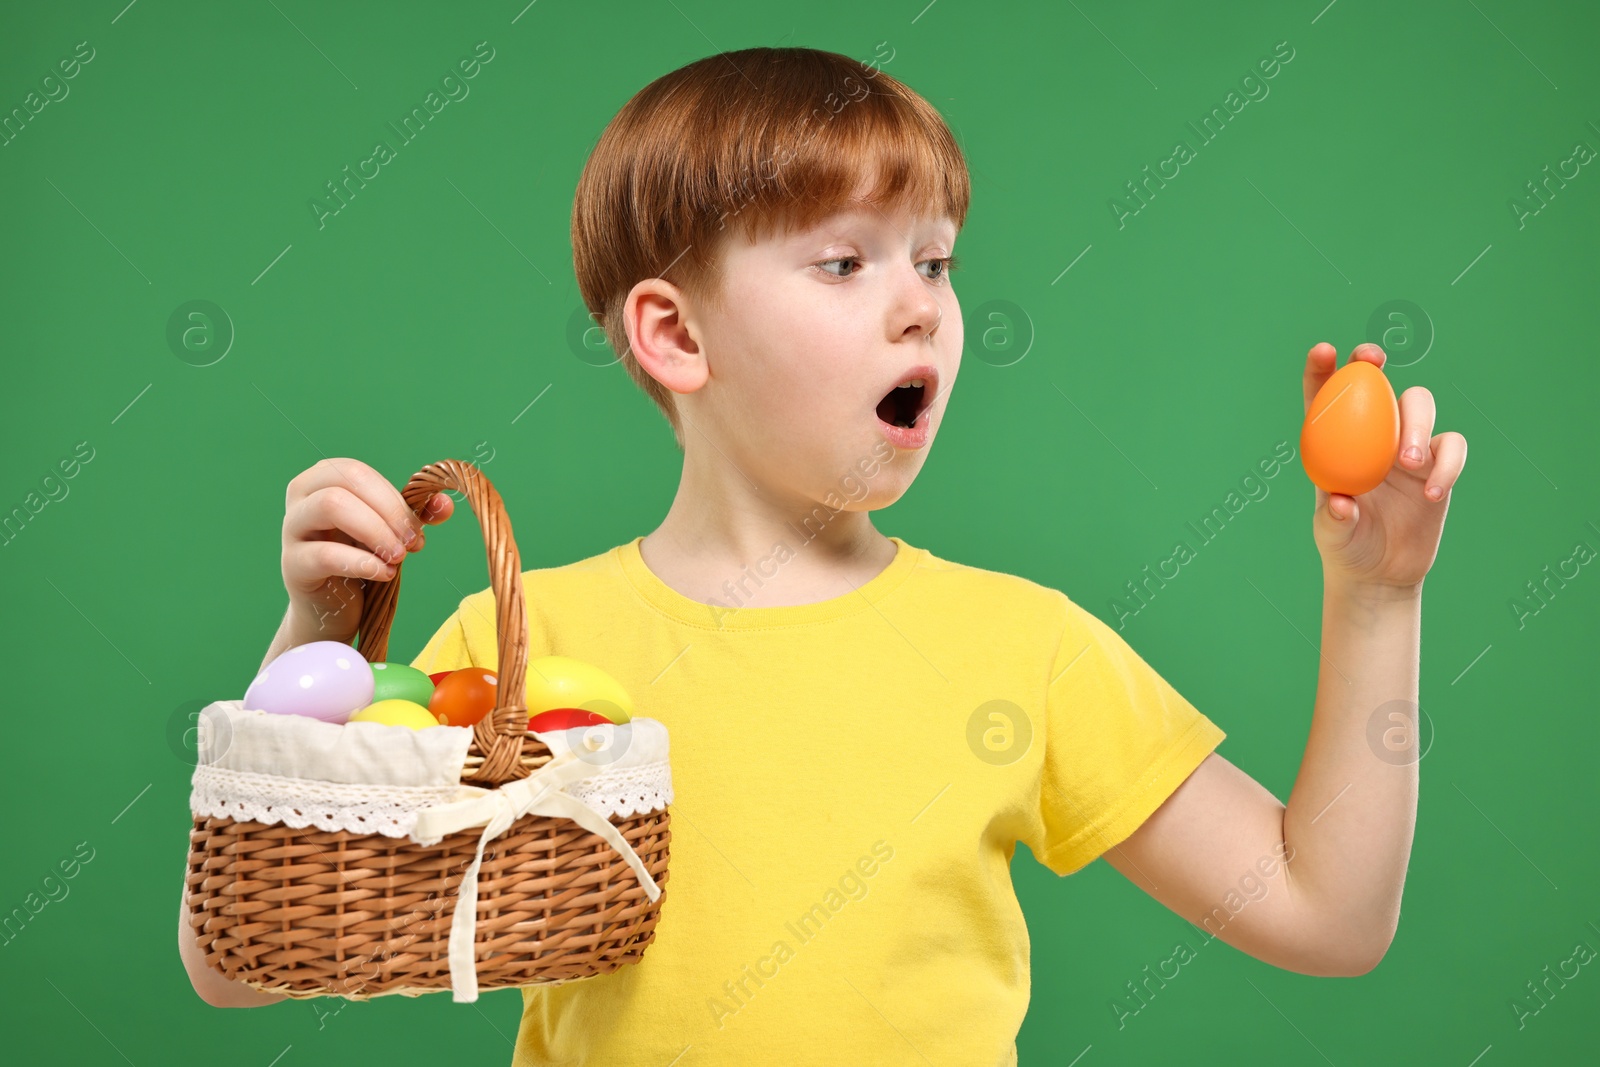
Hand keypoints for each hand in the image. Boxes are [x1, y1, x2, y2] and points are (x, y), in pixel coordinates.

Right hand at [281, 458, 453, 639]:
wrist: (331, 605)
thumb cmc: (358, 556)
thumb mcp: (389, 531)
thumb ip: (416, 515)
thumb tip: (446, 504)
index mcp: (323, 478)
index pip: (360, 473)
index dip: (394, 498)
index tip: (418, 529)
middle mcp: (301, 496)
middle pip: (346, 480)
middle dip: (389, 511)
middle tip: (411, 542)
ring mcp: (292, 529)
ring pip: (331, 505)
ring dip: (375, 531)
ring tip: (397, 557)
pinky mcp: (293, 564)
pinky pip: (325, 554)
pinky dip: (363, 563)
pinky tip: (385, 574)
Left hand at [1303, 342, 1467, 596]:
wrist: (1381, 574)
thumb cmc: (1347, 547)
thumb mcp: (1332, 536)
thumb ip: (1334, 519)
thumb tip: (1341, 503)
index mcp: (1335, 443)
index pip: (1324, 397)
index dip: (1321, 369)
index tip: (1323, 350)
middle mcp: (1371, 435)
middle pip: (1376, 384)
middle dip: (1371, 364)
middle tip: (1372, 362)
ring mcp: (1408, 446)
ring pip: (1419, 405)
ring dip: (1416, 423)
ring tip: (1408, 463)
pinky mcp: (1439, 465)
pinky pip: (1452, 447)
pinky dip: (1447, 464)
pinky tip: (1433, 492)